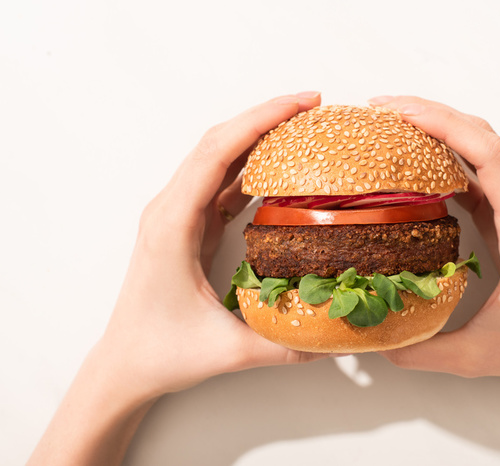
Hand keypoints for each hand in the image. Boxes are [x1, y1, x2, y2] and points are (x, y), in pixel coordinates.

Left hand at [99, 92, 327, 401]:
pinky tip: (277, 169)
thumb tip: (336, 340)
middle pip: (218, 143)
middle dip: (264, 117)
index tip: (301, 103)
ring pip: (218, 159)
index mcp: (172, 225)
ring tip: (301, 129)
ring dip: (257, 138)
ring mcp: (177, 215)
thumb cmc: (161, 352)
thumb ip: (285, 346)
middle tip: (312, 105)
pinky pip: (220, 184)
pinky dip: (250, 169)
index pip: (217, 153)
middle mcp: (170, 210)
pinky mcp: (187, 226)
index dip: (260, 120)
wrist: (124, 364)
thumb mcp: (227, 351)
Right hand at [371, 96, 499, 377]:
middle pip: (484, 135)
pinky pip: (485, 167)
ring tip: (396, 124)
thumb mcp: (476, 355)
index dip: (443, 124)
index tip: (399, 114)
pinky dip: (452, 152)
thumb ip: (421, 351)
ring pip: (486, 145)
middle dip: (432, 114)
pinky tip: (422, 158)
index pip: (488, 154)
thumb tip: (372, 342)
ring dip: (443, 126)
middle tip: (383, 110)